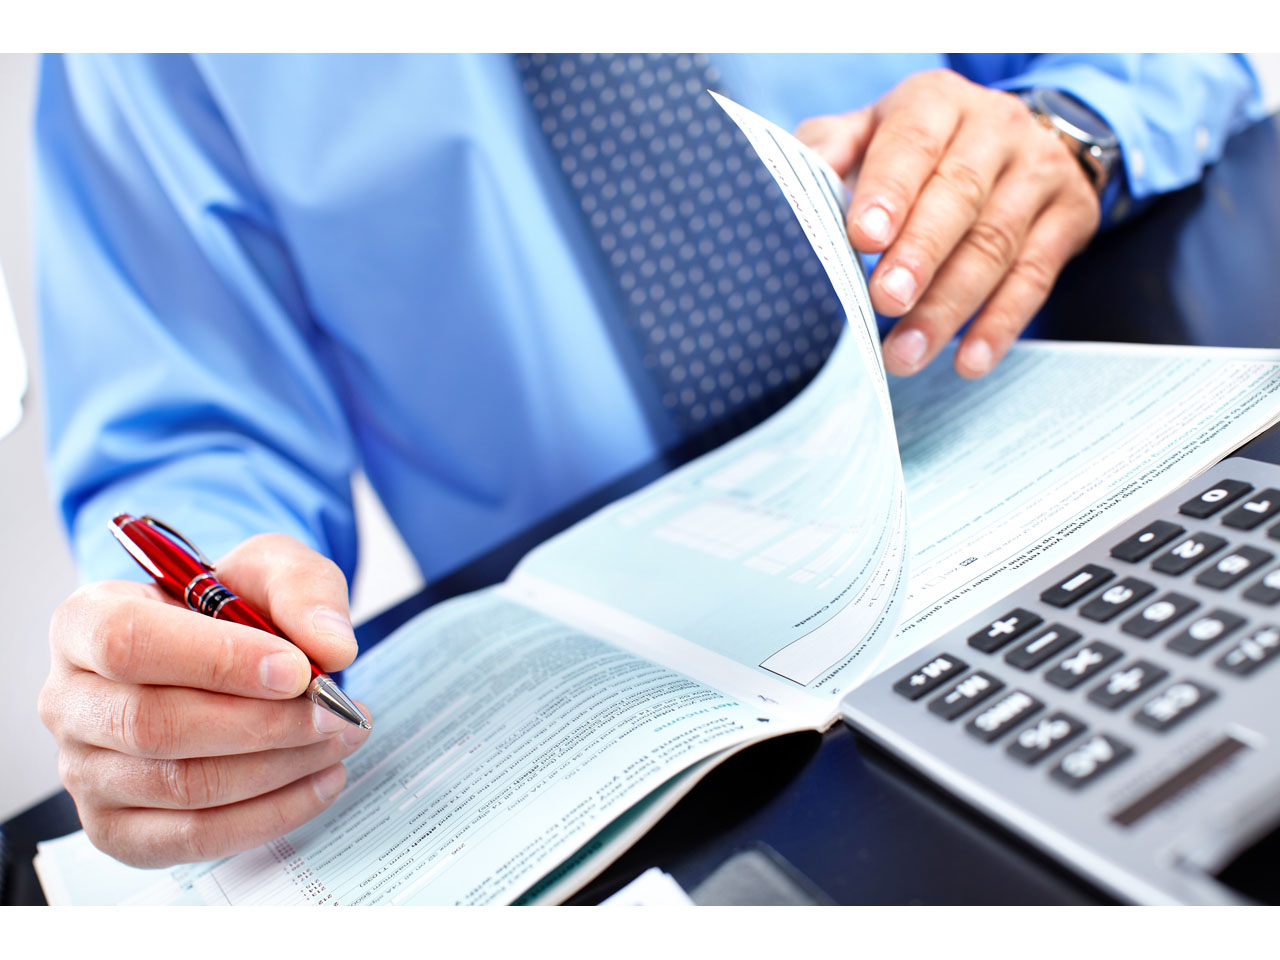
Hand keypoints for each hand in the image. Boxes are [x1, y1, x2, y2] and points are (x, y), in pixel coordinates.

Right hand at [38, 534, 370, 867]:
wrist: (224, 654)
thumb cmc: (231, 607)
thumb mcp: (271, 568)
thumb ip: (303, 590)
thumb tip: (331, 646)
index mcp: (85, 621)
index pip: (129, 643)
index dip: (218, 660)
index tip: (296, 670)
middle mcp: (70, 701)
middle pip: (154, 725)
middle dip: (263, 723)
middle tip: (334, 711)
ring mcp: (84, 773)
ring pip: (181, 786)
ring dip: (278, 768)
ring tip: (339, 738)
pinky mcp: (117, 829)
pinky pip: (194, 837)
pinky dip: (271, 814)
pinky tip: (320, 780)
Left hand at [796, 69, 1101, 377]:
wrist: (1017, 139)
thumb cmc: (918, 149)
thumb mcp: (870, 132)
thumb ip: (830, 151)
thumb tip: (795, 184)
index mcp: (937, 103)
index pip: (913, 144)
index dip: (888, 191)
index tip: (861, 237)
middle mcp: (996, 128)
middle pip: (959, 197)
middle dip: (920, 255)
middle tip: (885, 301)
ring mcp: (1040, 172)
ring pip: (995, 245)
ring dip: (949, 307)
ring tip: (905, 353)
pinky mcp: (1069, 218)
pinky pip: (1035, 278)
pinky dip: (1000, 324)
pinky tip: (968, 360)